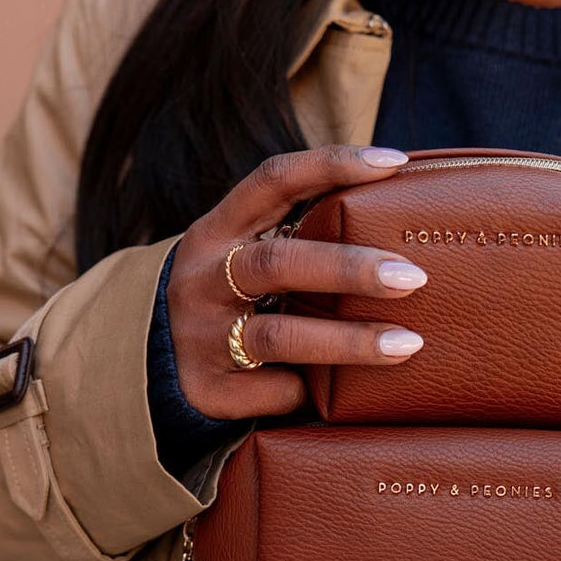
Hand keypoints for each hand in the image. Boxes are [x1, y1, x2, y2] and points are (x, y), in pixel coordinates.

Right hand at [167, 144, 426, 417]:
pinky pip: (273, 391)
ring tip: (408, 343)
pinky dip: (312, 392)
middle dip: (349, 268)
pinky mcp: (206, 389)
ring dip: (349, 340)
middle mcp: (203, 278)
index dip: (331, 165)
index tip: (393, 164)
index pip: (273, 181)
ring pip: (279, 336)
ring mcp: (200, 336)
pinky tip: (341, 395)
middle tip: (412, 277)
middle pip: (278, 264)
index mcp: (218, 230)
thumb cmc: (230, 299)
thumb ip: (299, 240)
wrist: (148, 363)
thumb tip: (397, 221)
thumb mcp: (243, 255)